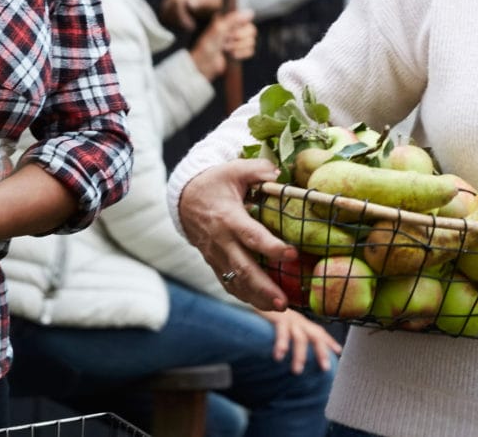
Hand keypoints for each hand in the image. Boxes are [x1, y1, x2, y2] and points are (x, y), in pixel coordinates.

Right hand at [159, 0, 223, 32]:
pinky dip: (174, 22)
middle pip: (168, 7)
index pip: (176, 1)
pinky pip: (165, 15)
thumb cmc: (219, 3)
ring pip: (164, 12)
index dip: (182, 17)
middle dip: (179, 21)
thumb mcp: (215, 3)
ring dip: (176, 22)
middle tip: (192, 27)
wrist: (219, 3)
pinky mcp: (170, 0)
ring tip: (191, 24)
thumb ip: (204, 2)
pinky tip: (186, 22)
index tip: (193, 26)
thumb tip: (189, 3)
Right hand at [179, 158, 294, 310]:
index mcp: (229, 218)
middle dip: (264, 288)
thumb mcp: (233, 170)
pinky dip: (245, 296)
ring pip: (236, 282)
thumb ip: (257, 170)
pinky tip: (264, 305)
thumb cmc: (215, 183)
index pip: (251, 236)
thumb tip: (278, 172)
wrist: (184, 199)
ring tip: (281, 308)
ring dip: (257, 298)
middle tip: (284, 303)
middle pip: (243, 269)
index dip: (272, 247)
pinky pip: (229, 284)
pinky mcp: (214, 263)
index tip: (293, 254)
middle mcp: (222, 241)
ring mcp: (216, 256)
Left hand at [189, 9, 255, 79]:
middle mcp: (236, 28)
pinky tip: (232, 55)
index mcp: (230, 20)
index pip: (247, 20)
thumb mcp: (218, 29)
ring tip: (226, 49)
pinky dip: (241, 54)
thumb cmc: (207, 46)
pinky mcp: (241, 51)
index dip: (239, 28)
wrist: (204, 64)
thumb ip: (233, 19)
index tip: (228, 33)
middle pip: (252, 31)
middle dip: (238, 39)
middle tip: (225, 42)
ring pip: (252, 42)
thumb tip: (251, 12)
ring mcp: (239, 40)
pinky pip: (251, 51)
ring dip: (238, 47)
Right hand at [259, 307, 340, 373]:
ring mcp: (287, 318)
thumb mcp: (281, 323)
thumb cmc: (266, 312)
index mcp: (299, 322)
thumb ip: (290, 333)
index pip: (318, 332)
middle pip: (315, 335)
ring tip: (297, 371)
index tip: (338, 352)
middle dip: (321, 351)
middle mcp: (296, 319)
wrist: (250, 291)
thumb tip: (298, 352)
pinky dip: (281, 343)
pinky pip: (280, 331)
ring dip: (299, 355)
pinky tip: (279, 355)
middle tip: (325, 369)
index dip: (328, 341)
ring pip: (299, 338)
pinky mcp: (274, 316)